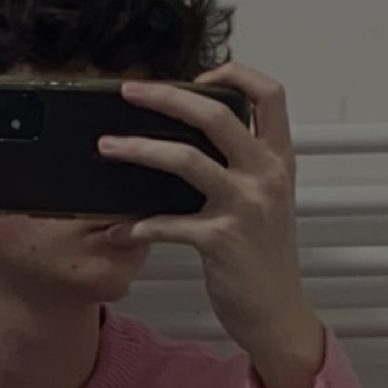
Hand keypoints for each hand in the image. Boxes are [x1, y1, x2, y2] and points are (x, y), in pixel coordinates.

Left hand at [97, 61, 324, 387]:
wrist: (278, 314)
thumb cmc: (266, 261)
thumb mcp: (267, 203)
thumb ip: (244, 167)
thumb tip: (194, 139)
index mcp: (279, 161)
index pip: (269, 94)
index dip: (235, 73)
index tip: (199, 75)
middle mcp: (266, 176)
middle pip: (216, 114)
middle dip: (166, 97)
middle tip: (131, 92)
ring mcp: (245, 207)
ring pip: (185, 159)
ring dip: (138, 149)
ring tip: (108, 146)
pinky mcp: (220, 240)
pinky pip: (168, 223)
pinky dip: (138, 225)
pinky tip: (120, 229)